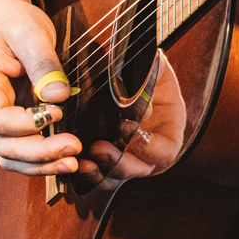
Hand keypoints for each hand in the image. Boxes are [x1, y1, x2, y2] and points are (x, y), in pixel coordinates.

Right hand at [0, 0, 81, 175]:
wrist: (2, 21)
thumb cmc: (14, 23)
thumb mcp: (31, 33)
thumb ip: (44, 64)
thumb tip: (59, 96)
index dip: (26, 124)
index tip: (57, 112)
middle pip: (2, 144)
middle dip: (38, 152)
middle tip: (73, 149)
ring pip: (7, 156)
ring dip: (39, 164)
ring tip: (72, 163)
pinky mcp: (3, 125)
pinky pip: (15, 152)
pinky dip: (37, 161)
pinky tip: (62, 160)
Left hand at [76, 53, 186, 190]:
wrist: (110, 65)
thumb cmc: (133, 62)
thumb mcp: (145, 62)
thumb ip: (148, 76)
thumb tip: (141, 108)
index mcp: (167, 126)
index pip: (165, 150)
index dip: (148, 147)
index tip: (126, 129)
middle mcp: (147, 146)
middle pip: (140, 170)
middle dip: (120, 164)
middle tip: (98, 148)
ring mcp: (123, 153)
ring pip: (115, 177)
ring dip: (99, 173)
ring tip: (82, 161)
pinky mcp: (99, 155)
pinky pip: (93, 172)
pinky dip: (82, 173)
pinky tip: (70, 162)